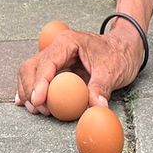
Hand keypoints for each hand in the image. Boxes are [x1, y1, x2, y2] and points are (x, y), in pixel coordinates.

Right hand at [15, 25, 142, 114]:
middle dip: (30, 88)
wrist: (124, 49)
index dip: (40, 82)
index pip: (47, 62)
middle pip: (31, 66)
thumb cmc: (119, 54)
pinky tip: (29, 103)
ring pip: (30, 72)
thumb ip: (101, 88)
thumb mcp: (113, 71)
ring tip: (37, 110)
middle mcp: (57, 47)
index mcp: (68, 42)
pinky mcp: (56, 68)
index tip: (39, 101)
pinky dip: (31, 90)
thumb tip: (96, 107)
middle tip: (39, 109)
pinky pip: (37, 77)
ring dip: (28, 91)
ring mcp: (55, 58)